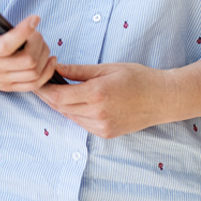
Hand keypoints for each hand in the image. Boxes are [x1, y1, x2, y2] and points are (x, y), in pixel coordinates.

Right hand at [0, 0, 56, 91]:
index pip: (7, 45)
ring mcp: (2, 79)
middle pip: (27, 60)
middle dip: (38, 42)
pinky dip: (47, 73)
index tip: (35, 17)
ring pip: (33, 73)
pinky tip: (50, 58)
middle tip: (36, 30)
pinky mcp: (9, 86)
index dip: (24, 32)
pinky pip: (34, 85)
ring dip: (44, 55)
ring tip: (40, 41)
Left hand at [37, 62, 174, 137]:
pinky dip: (74, 112)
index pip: (59, 96)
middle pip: (61, 108)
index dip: (44, 89)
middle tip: (41, 83)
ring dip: (61, 105)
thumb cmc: (138, 77)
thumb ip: (80, 71)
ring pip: (70, 117)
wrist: (162, 98)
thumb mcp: (108, 68)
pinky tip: (76, 101)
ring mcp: (101, 127)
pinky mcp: (105, 134)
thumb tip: (58, 67)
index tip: (38, 79)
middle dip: (48, 96)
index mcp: (97, 94)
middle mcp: (97, 114)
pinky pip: (82, 123)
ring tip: (57, 90)